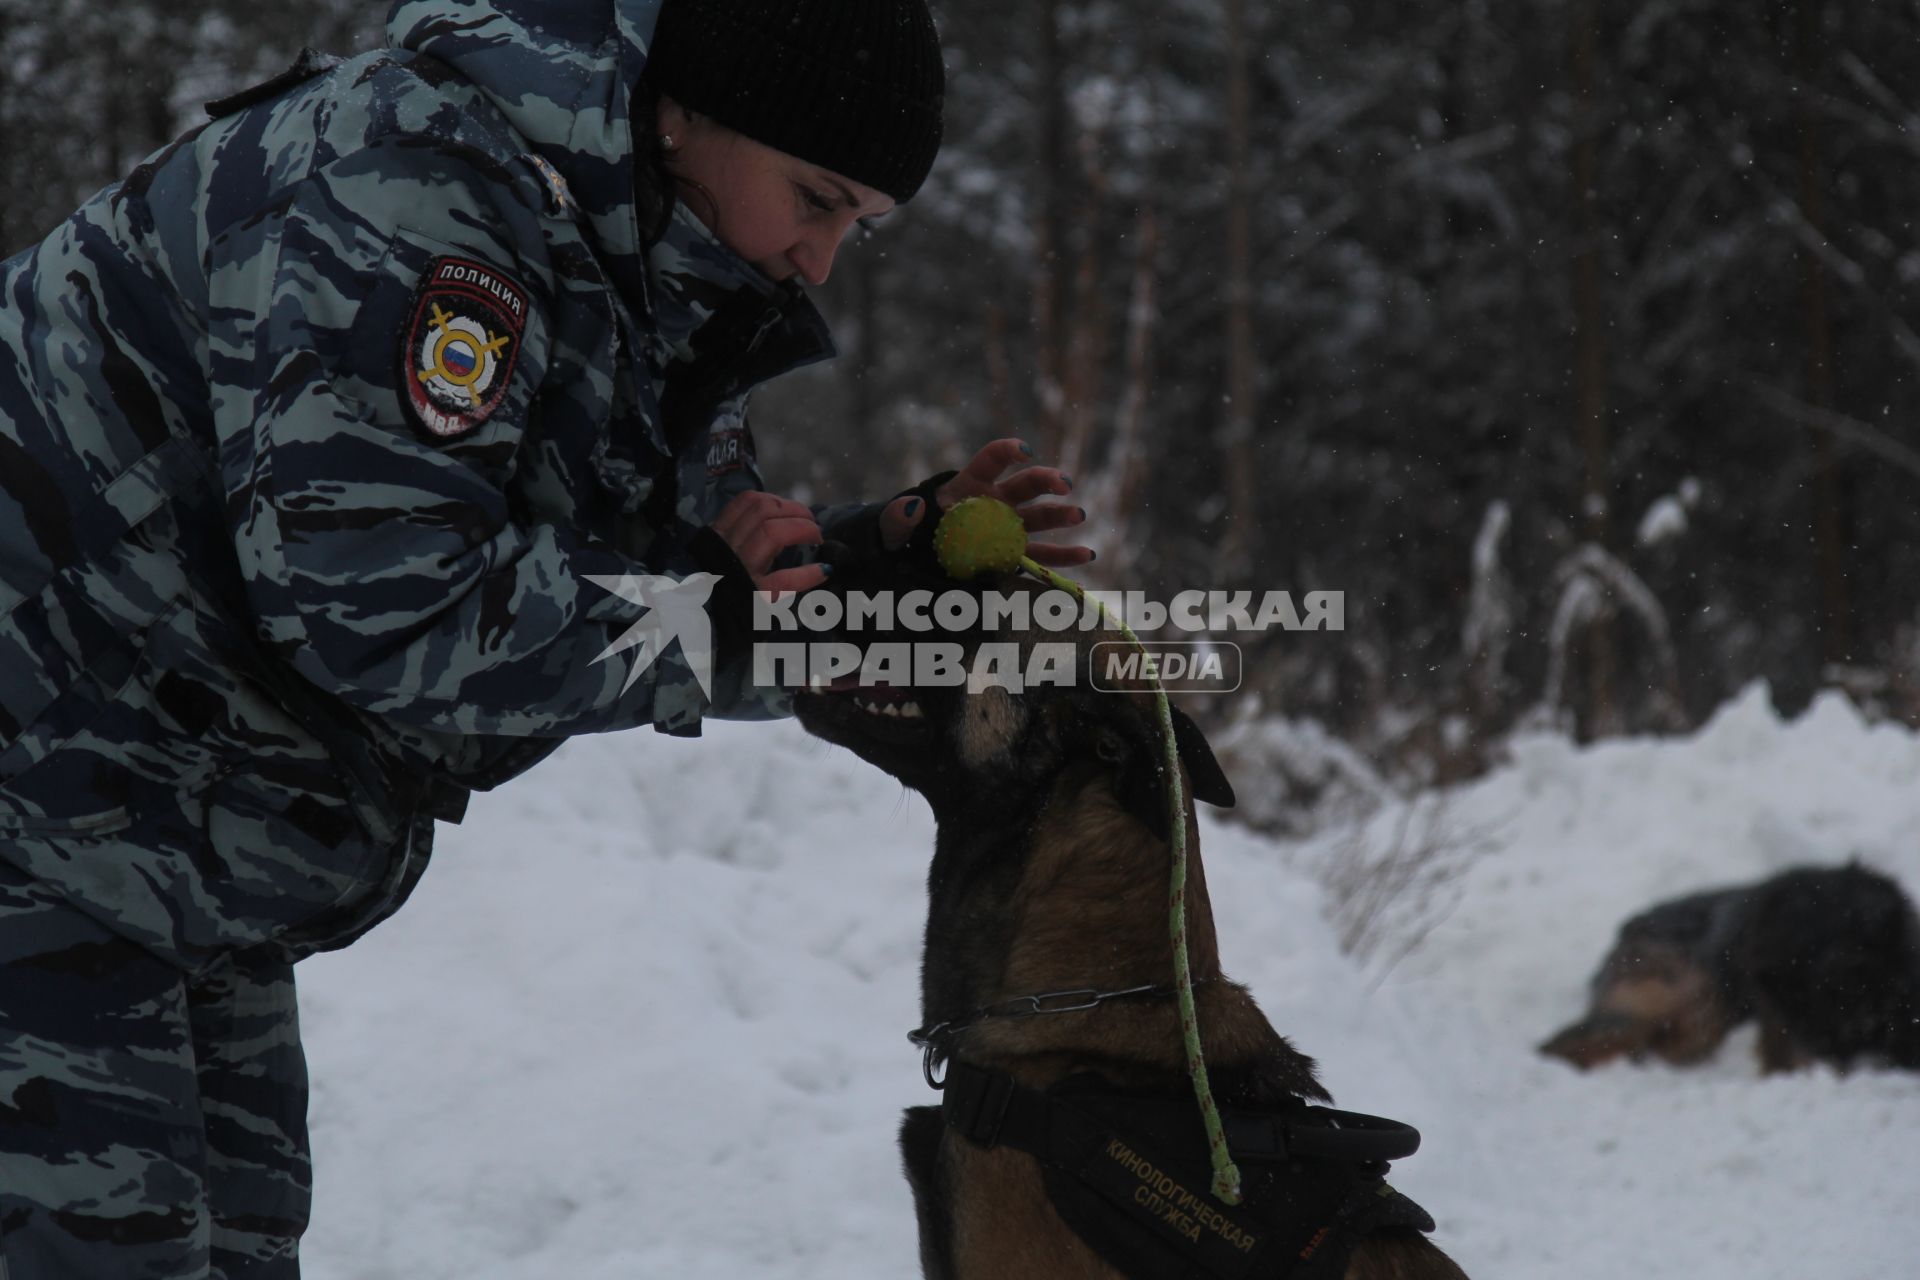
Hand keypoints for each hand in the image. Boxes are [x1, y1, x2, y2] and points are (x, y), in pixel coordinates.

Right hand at [709, 491, 826, 593]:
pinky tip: (823, 571)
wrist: (698, 623)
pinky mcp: (753, 597)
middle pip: (764, 510)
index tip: (792, 510)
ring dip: (803, 529)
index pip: (747, 501)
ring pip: (772, 532)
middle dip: (796, 510)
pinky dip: (808, 574)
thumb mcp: (721, 557)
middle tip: (812, 523)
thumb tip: (781, 525)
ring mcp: (740, 570)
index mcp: (719, 535)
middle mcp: (727, 547)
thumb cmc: (718, 588)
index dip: (776, 500)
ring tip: (817, 538)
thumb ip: (740, 540)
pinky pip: (784, 580)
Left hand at [877, 438, 1093, 568]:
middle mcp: (996, 501)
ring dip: (1062, 515)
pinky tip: (1087, 553)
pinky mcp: (1014, 554)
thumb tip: (913, 504)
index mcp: (970, 485)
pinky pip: (1042, 555)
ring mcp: (1009, 527)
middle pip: (1026, 485)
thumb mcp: (894, 526)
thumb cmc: (906, 535)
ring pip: (1040, 518)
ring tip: (1080, 515)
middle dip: (1046, 481)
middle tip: (1064, 485)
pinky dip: (1064, 556)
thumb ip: (899, 516)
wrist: (915, 559)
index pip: (991, 460)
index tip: (1024, 451)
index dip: (1007, 451)